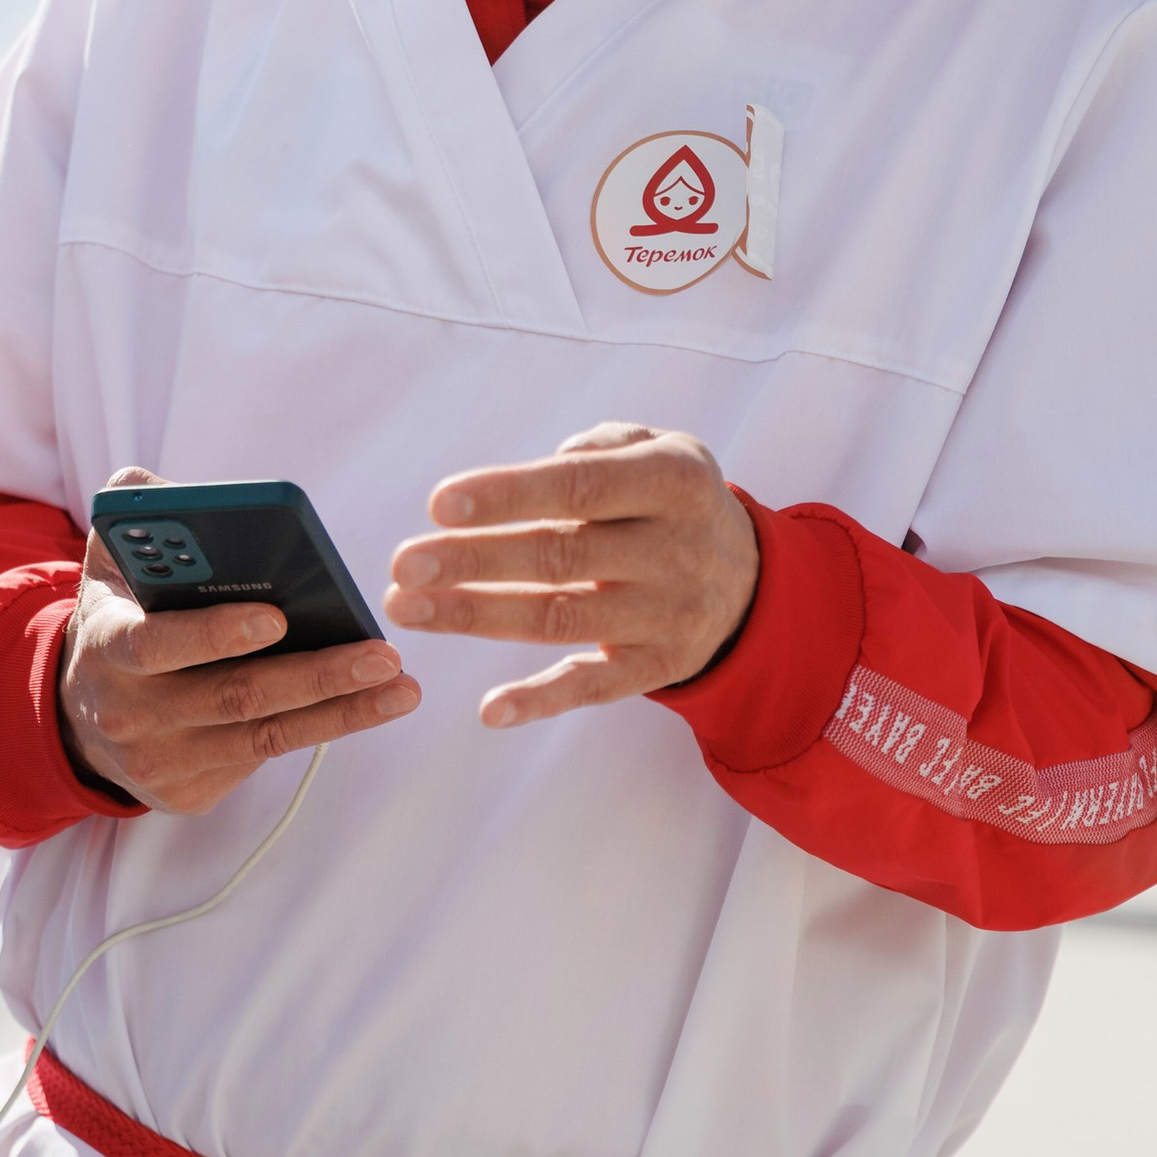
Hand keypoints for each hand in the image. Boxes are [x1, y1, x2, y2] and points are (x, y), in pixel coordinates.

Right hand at [59, 469, 419, 815]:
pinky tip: (361, 705)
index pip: (158, 644)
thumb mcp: (109, 560)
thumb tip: (195, 497)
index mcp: (107, 646)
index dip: (216, 634)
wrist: (79, 715)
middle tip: (383, 655)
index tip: (279, 616)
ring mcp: (160, 761)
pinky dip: (316, 729)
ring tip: (400, 686)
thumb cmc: (119, 618)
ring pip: (264, 736)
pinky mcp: (188, 794)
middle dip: (317, 675)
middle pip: (235, 697)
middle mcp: (129, 713)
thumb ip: (140, 512)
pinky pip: (261, 758)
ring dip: (341, 713)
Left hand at [384, 421, 758, 726]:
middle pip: (560, 556)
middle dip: (475, 560)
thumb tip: (539, 470)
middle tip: (403, 563)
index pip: (580, 487)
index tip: (440, 504)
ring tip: (409, 607)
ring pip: (562, 619)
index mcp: (673, 481)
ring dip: (478, 615)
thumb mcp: (662, 449)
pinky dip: (541, 700)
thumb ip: (601, 448)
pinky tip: (490, 708)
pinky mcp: (658, 668)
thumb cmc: (674, 503)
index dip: (509, 495)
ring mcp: (668, 615)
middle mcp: (675, 550)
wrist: (753, 581)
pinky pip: (594, 687)